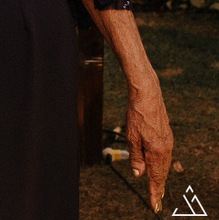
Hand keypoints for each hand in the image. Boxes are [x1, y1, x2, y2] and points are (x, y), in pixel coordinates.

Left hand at [127, 85, 172, 211]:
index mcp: (156, 151)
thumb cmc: (137, 115)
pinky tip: (157, 168)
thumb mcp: (131, 137)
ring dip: (160, 177)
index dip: (155, 192)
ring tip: (158, 189)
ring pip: (163, 165)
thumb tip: (139, 174)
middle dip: (159, 188)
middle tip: (157, 201)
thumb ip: (136, 157)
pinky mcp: (167, 136)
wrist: (148, 96)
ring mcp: (168, 142)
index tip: (155, 205)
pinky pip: (164, 156)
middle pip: (162, 173)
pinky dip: (161, 165)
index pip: (156, 177)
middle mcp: (165, 149)